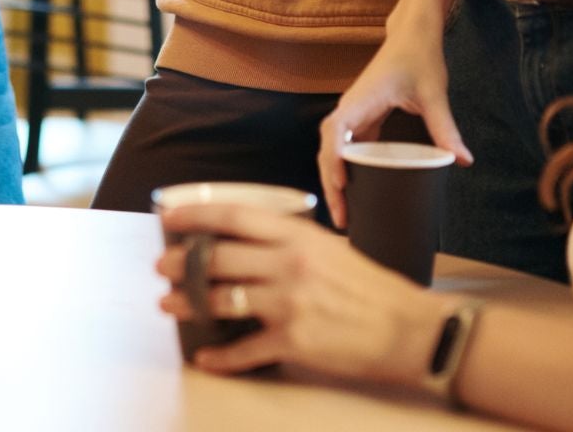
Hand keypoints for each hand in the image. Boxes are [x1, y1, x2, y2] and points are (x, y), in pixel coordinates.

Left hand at [156, 204, 448, 382]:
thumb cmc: (373, 288)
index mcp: (298, 235)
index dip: (195, 216)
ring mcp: (289, 303)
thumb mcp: (332, 248)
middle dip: (182, 263)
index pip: (234, 216)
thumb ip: (292, 243)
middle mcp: (288, 264)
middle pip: (218, 257)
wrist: (410, 329)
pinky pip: (245, 349)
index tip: (169, 218)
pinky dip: (220, 356)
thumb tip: (252, 241)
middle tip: (162, 266)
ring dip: (188, 302)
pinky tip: (204, 357)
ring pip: (222, 299)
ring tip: (169, 304)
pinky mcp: (294, 342)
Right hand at [317, 27, 468, 227]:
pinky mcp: (364, 118)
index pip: (334, 131)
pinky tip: (356, 191)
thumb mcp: (434, 93)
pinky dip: (346, 170)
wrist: (413, 34)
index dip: (333, 159)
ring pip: (333, 150)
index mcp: (360, 100)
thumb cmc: (419, 57)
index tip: (342, 184)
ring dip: (335, 179)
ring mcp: (355, 114)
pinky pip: (347, 148)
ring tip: (344, 214)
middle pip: (327, 148)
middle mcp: (351, 108)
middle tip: (341, 219)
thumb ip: (445, 128)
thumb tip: (463, 161)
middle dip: (330, 183)